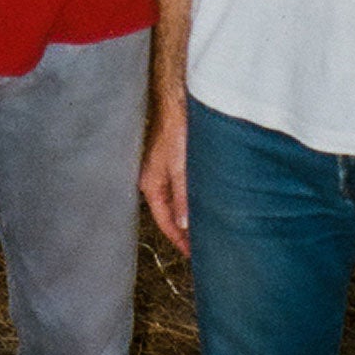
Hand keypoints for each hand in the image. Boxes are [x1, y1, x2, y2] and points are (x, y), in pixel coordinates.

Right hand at [138, 98, 192, 254]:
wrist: (179, 100)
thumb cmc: (176, 129)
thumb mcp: (181, 167)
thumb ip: (183, 196)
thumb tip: (184, 225)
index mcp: (150, 183)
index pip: (164, 220)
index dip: (178, 239)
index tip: (192, 254)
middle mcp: (154, 179)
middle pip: (168, 213)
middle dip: (183, 231)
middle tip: (200, 248)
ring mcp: (164, 170)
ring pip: (176, 201)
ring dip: (188, 215)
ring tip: (204, 230)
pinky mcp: (174, 161)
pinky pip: (182, 188)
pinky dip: (191, 200)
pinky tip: (203, 203)